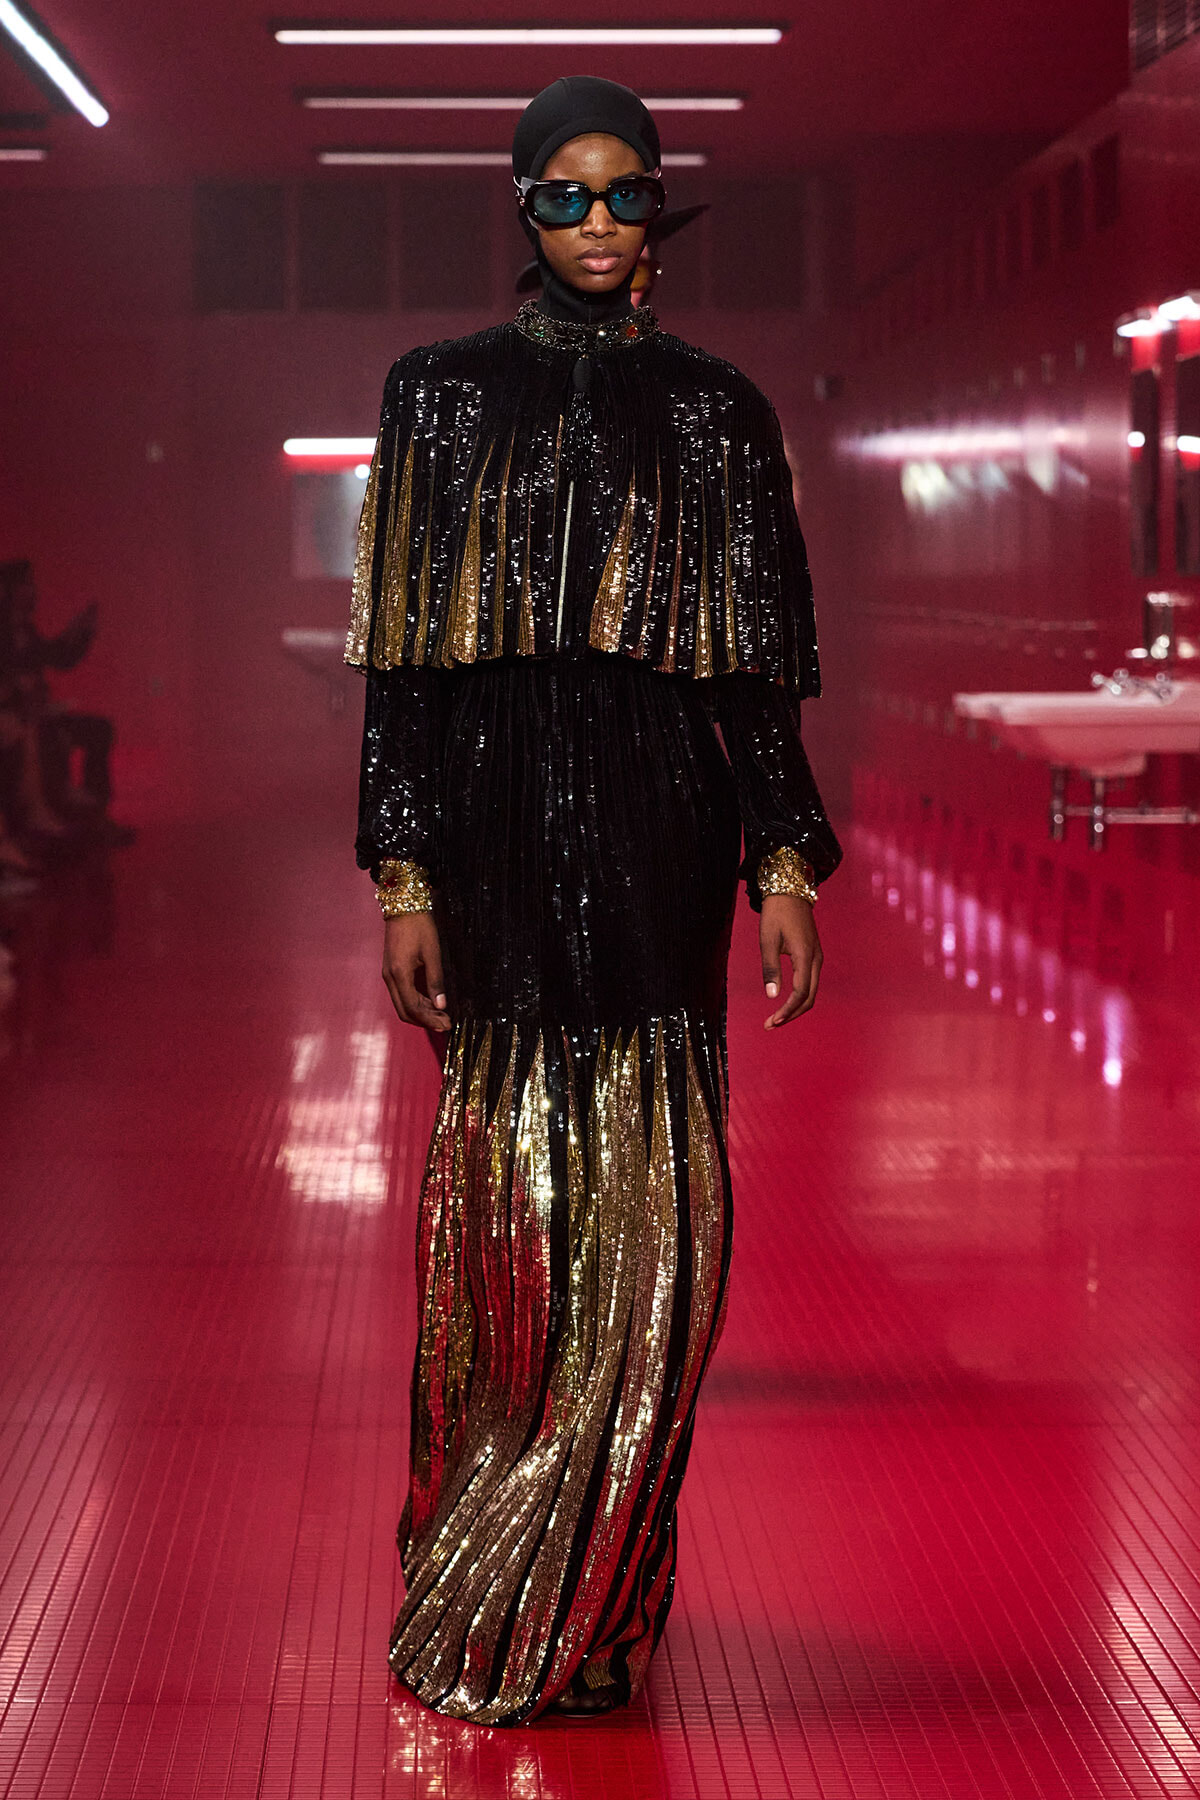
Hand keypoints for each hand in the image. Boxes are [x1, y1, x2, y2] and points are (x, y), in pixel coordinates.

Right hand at [382, 913, 449, 1031]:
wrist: (403, 906)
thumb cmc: (419, 926)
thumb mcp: (432, 953)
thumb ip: (436, 981)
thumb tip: (441, 1005)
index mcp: (399, 974)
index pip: (413, 1008)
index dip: (429, 1019)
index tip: (446, 1024)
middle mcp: (390, 978)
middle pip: (404, 1011)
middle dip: (424, 1021)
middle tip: (445, 1023)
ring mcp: (388, 974)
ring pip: (402, 1004)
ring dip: (420, 1013)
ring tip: (441, 1015)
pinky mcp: (391, 971)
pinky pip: (401, 994)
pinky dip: (415, 1002)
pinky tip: (431, 1003)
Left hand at [760, 894, 821, 1028]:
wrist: (790, 891)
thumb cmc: (776, 912)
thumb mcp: (767, 940)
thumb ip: (770, 968)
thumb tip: (772, 996)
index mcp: (805, 955)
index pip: (800, 993)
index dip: (787, 1010)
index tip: (773, 1021)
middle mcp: (816, 959)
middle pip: (809, 997)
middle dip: (791, 1014)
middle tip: (771, 1024)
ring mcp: (817, 957)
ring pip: (811, 991)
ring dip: (795, 1007)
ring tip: (776, 1017)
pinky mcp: (813, 955)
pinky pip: (810, 982)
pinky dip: (799, 996)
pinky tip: (785, 1001)